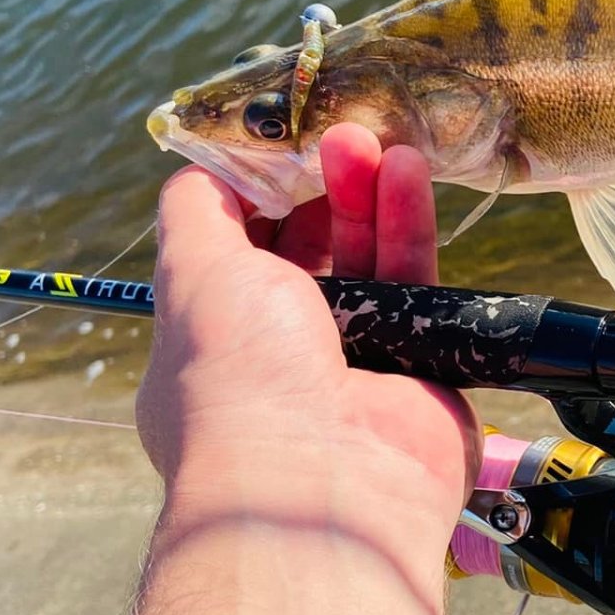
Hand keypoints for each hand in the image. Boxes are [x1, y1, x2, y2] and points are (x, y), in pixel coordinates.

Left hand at [137, 126, 478, 570]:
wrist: (322, 479)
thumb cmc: (237, 380)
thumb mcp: (190, 274)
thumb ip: (194, 212)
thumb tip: (204, 163)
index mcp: (217, 344)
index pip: (239, 256)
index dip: (260, 198)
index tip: (279, 146)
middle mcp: (285, 357)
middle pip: (310, 251)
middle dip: (318, 190)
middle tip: (336, 134)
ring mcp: (357, 364)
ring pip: (368, 261)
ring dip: (367, 196)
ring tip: (375, 141)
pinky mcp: (423, 366)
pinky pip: (418, 284)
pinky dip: (410, 226)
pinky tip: (406, 174)